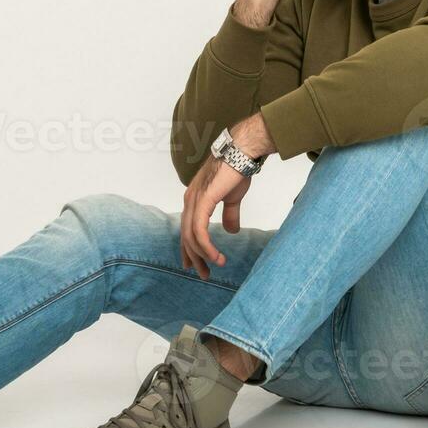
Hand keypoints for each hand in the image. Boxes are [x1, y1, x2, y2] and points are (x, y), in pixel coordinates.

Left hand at [180, 155, 251, 279]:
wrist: (242, 152)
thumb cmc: (237, 170)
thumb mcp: (232, 198)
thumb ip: (229, 214)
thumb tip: (231, 231)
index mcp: (194, 199)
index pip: (186, 229)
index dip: (189, 249)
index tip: (195, 265)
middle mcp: (189, 201)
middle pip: (186, 236)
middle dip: (195, 257)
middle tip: (204, 274)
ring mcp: (194, 200)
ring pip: (191, 236)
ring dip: (203, 254)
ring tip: (216, 265)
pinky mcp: (202, 201)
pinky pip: (199, 230)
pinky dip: (206, 245)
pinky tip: (215, 255)